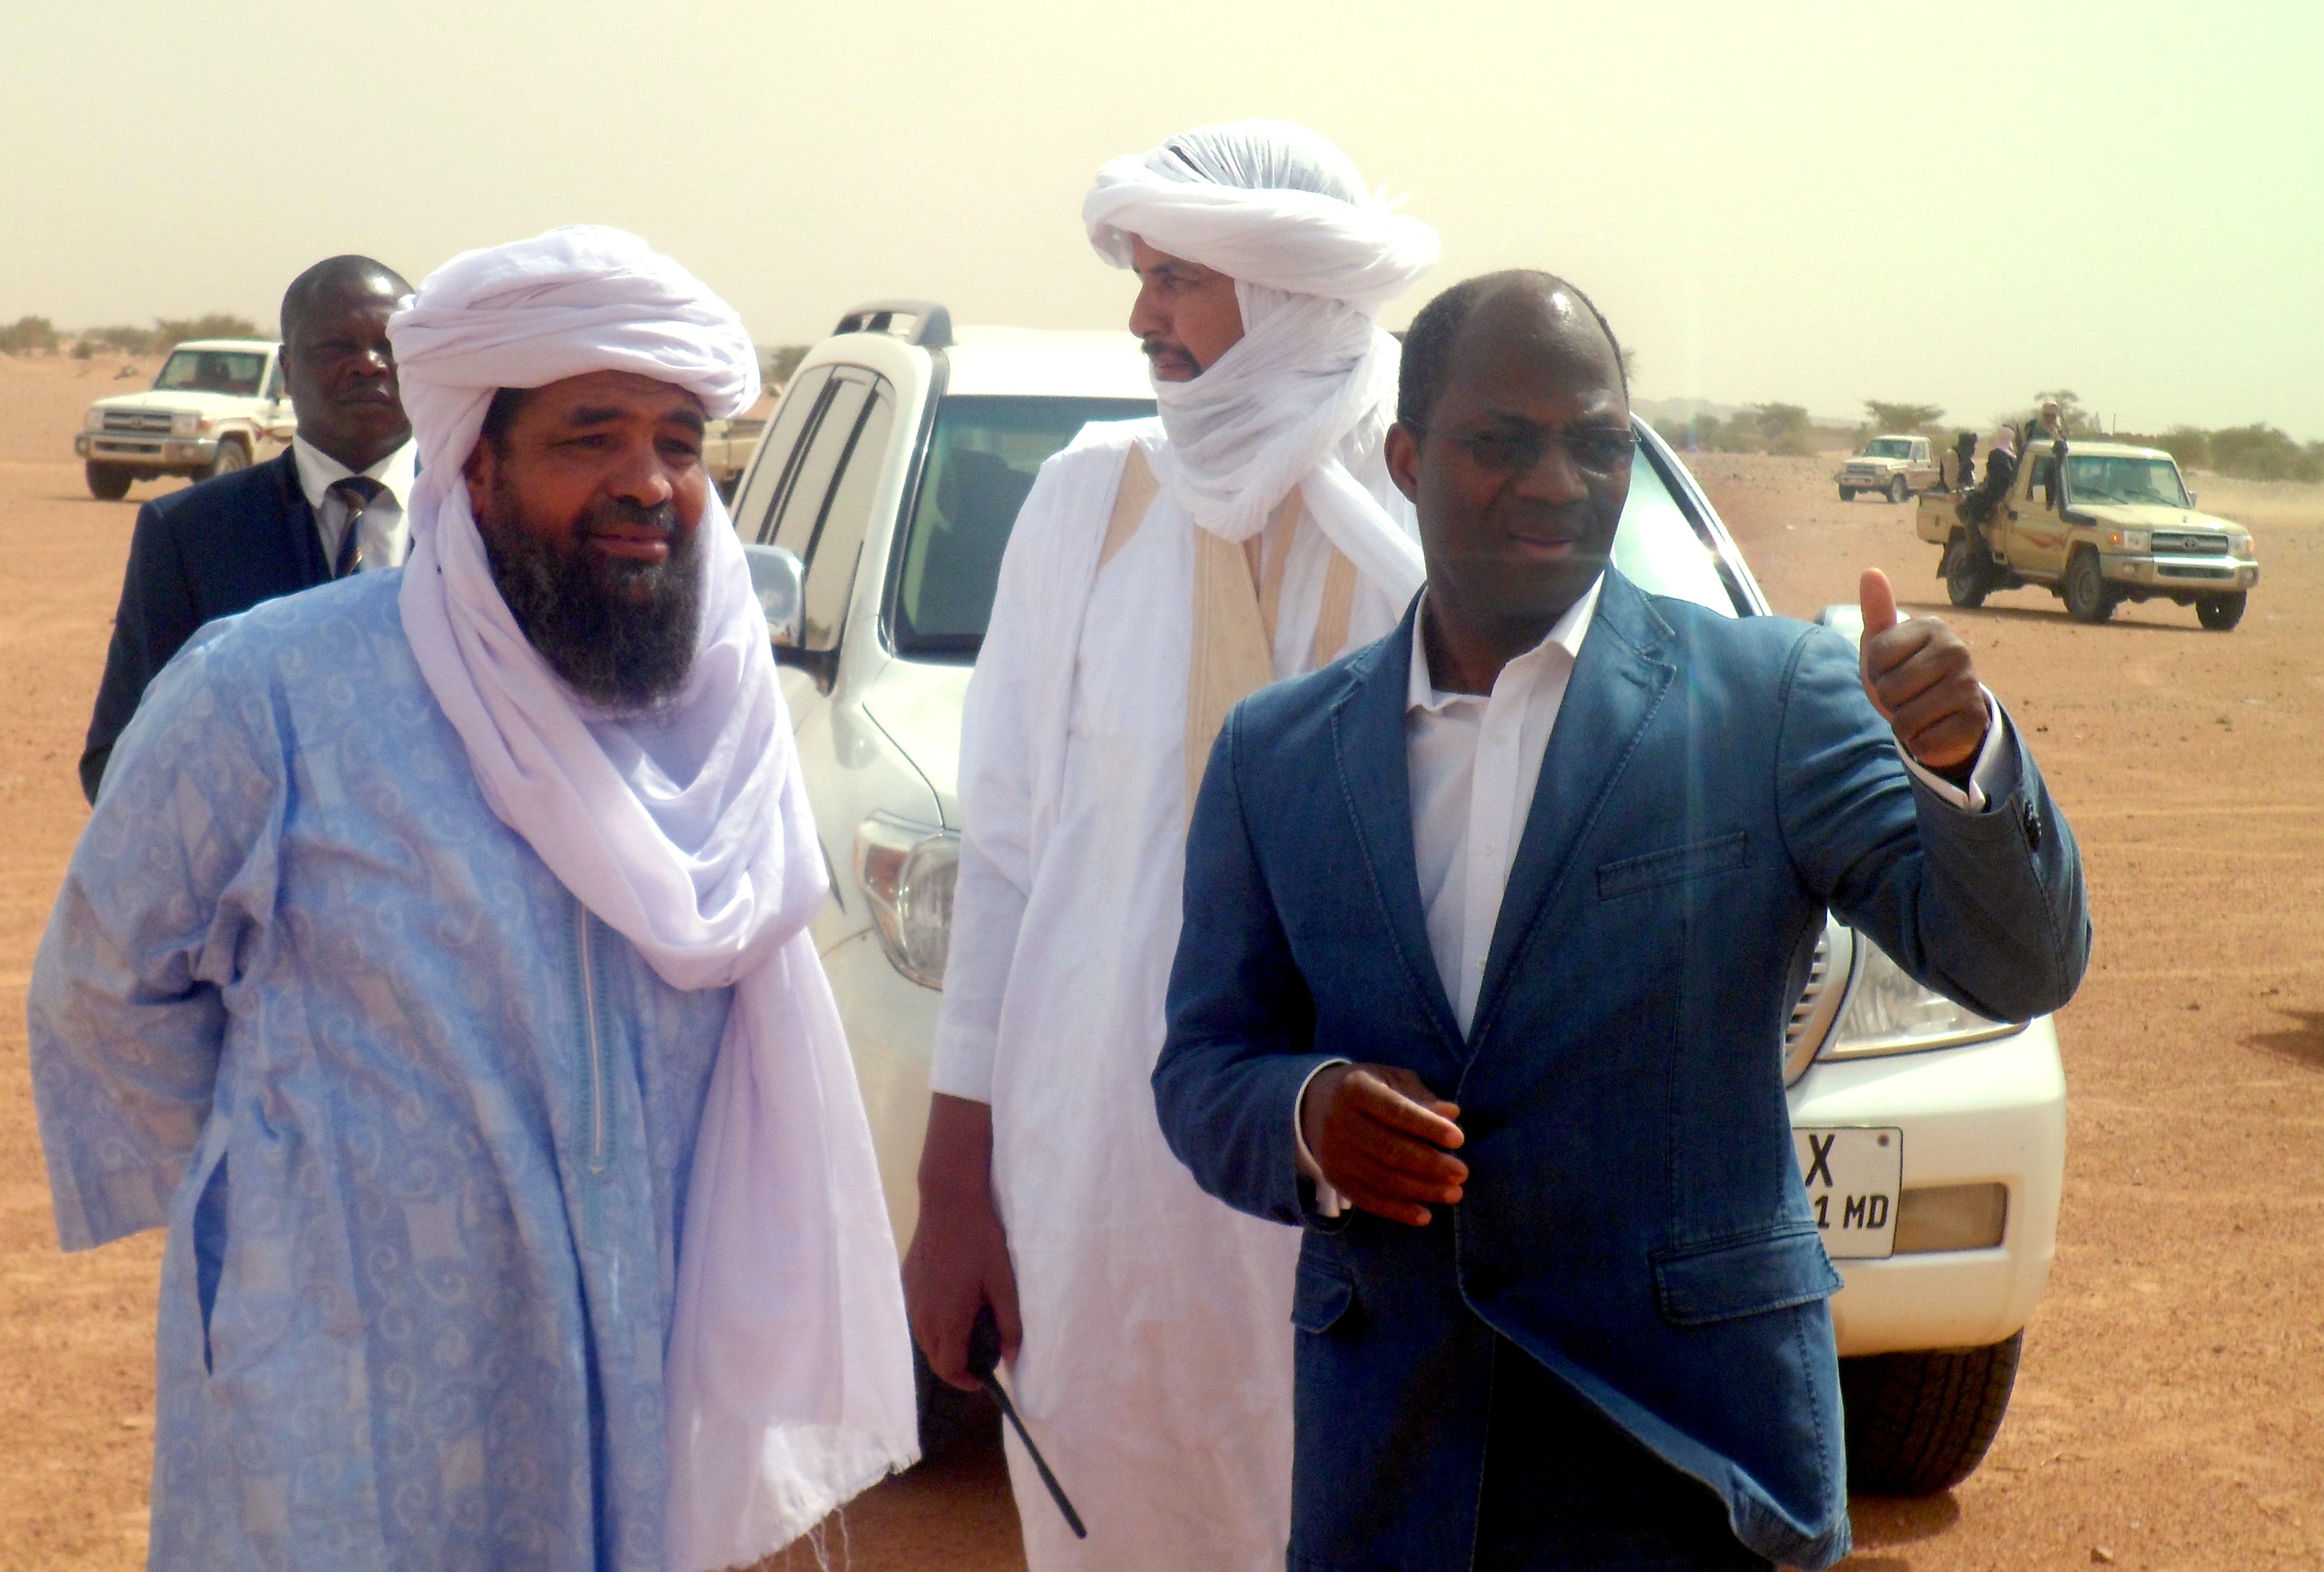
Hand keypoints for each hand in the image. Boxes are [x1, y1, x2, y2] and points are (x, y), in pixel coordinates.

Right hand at [903, 1094, 1021, 1391]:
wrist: (949, 1203)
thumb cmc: (980, 1242)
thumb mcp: (1004, 1283)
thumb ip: (1009, 1324)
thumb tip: (1011, 1357)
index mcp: (948, 1320)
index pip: (949, 1369)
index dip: (967, 1380)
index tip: (984, 1376)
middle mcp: (923, 1316)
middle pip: (934, 1359)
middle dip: (955, 1368)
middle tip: (980, 1357)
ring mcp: (912, 1299)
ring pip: (924, 1340)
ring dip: (943, 1348)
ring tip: (967, 1335)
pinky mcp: (908, 1283)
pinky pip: (918, 1318)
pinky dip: (934, 1327)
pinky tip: (951, 1309)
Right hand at [1301, 1064, 1466, 1226]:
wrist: (1315, 1106)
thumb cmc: (1368, 1089)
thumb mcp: (1392, 1080)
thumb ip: (1420, 1096)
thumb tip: (1451, 1113)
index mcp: (1356, 1090)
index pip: (1396, 1111)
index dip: (1428, 1126)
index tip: (1459, 1139)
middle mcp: (1340, 1122)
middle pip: (1390, 1150)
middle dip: (1430, 1164)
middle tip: (1461, 1172)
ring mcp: (1335, 1154)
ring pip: (1382, 1179)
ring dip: (1421, 1190)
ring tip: (1453, 1194)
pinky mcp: (1334, 1178)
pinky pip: (1368, 1200)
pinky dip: (1397, 1211)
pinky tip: (1425, 1216)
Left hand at [1858, 569, 1988, 773]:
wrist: (1941, 715)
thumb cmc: (1906, 674)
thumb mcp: (1884, 645)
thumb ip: (1877, 611)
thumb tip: (1870, 572)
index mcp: (1932, 627)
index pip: (1876, 656)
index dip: (1875, 671)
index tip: (1891, 670)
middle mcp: (1957, 651)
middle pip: (1890, 689)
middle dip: (1888, 700)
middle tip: (1906, 695)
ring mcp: (1970, 685)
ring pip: (1906, 719)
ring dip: (1903, 725)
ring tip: (1919, 712)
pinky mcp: (1975, 720)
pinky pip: (1925, 742)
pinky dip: (1920, 743)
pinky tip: (1933, 730)